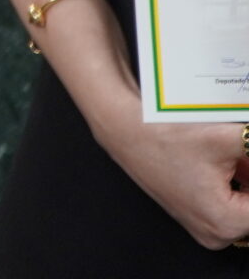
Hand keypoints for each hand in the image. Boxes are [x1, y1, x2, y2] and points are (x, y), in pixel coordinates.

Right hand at [98, 114, 248, 248]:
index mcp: (227, 222)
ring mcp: (205, 227)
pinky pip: (234, 205)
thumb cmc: (165, 135)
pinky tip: (234, 160)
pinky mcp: (198, 216)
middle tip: (243, 153)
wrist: (125, 128)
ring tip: (239, 154)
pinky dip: (241, 183)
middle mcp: (216, 233)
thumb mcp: (232, 137)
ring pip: (248, 206)